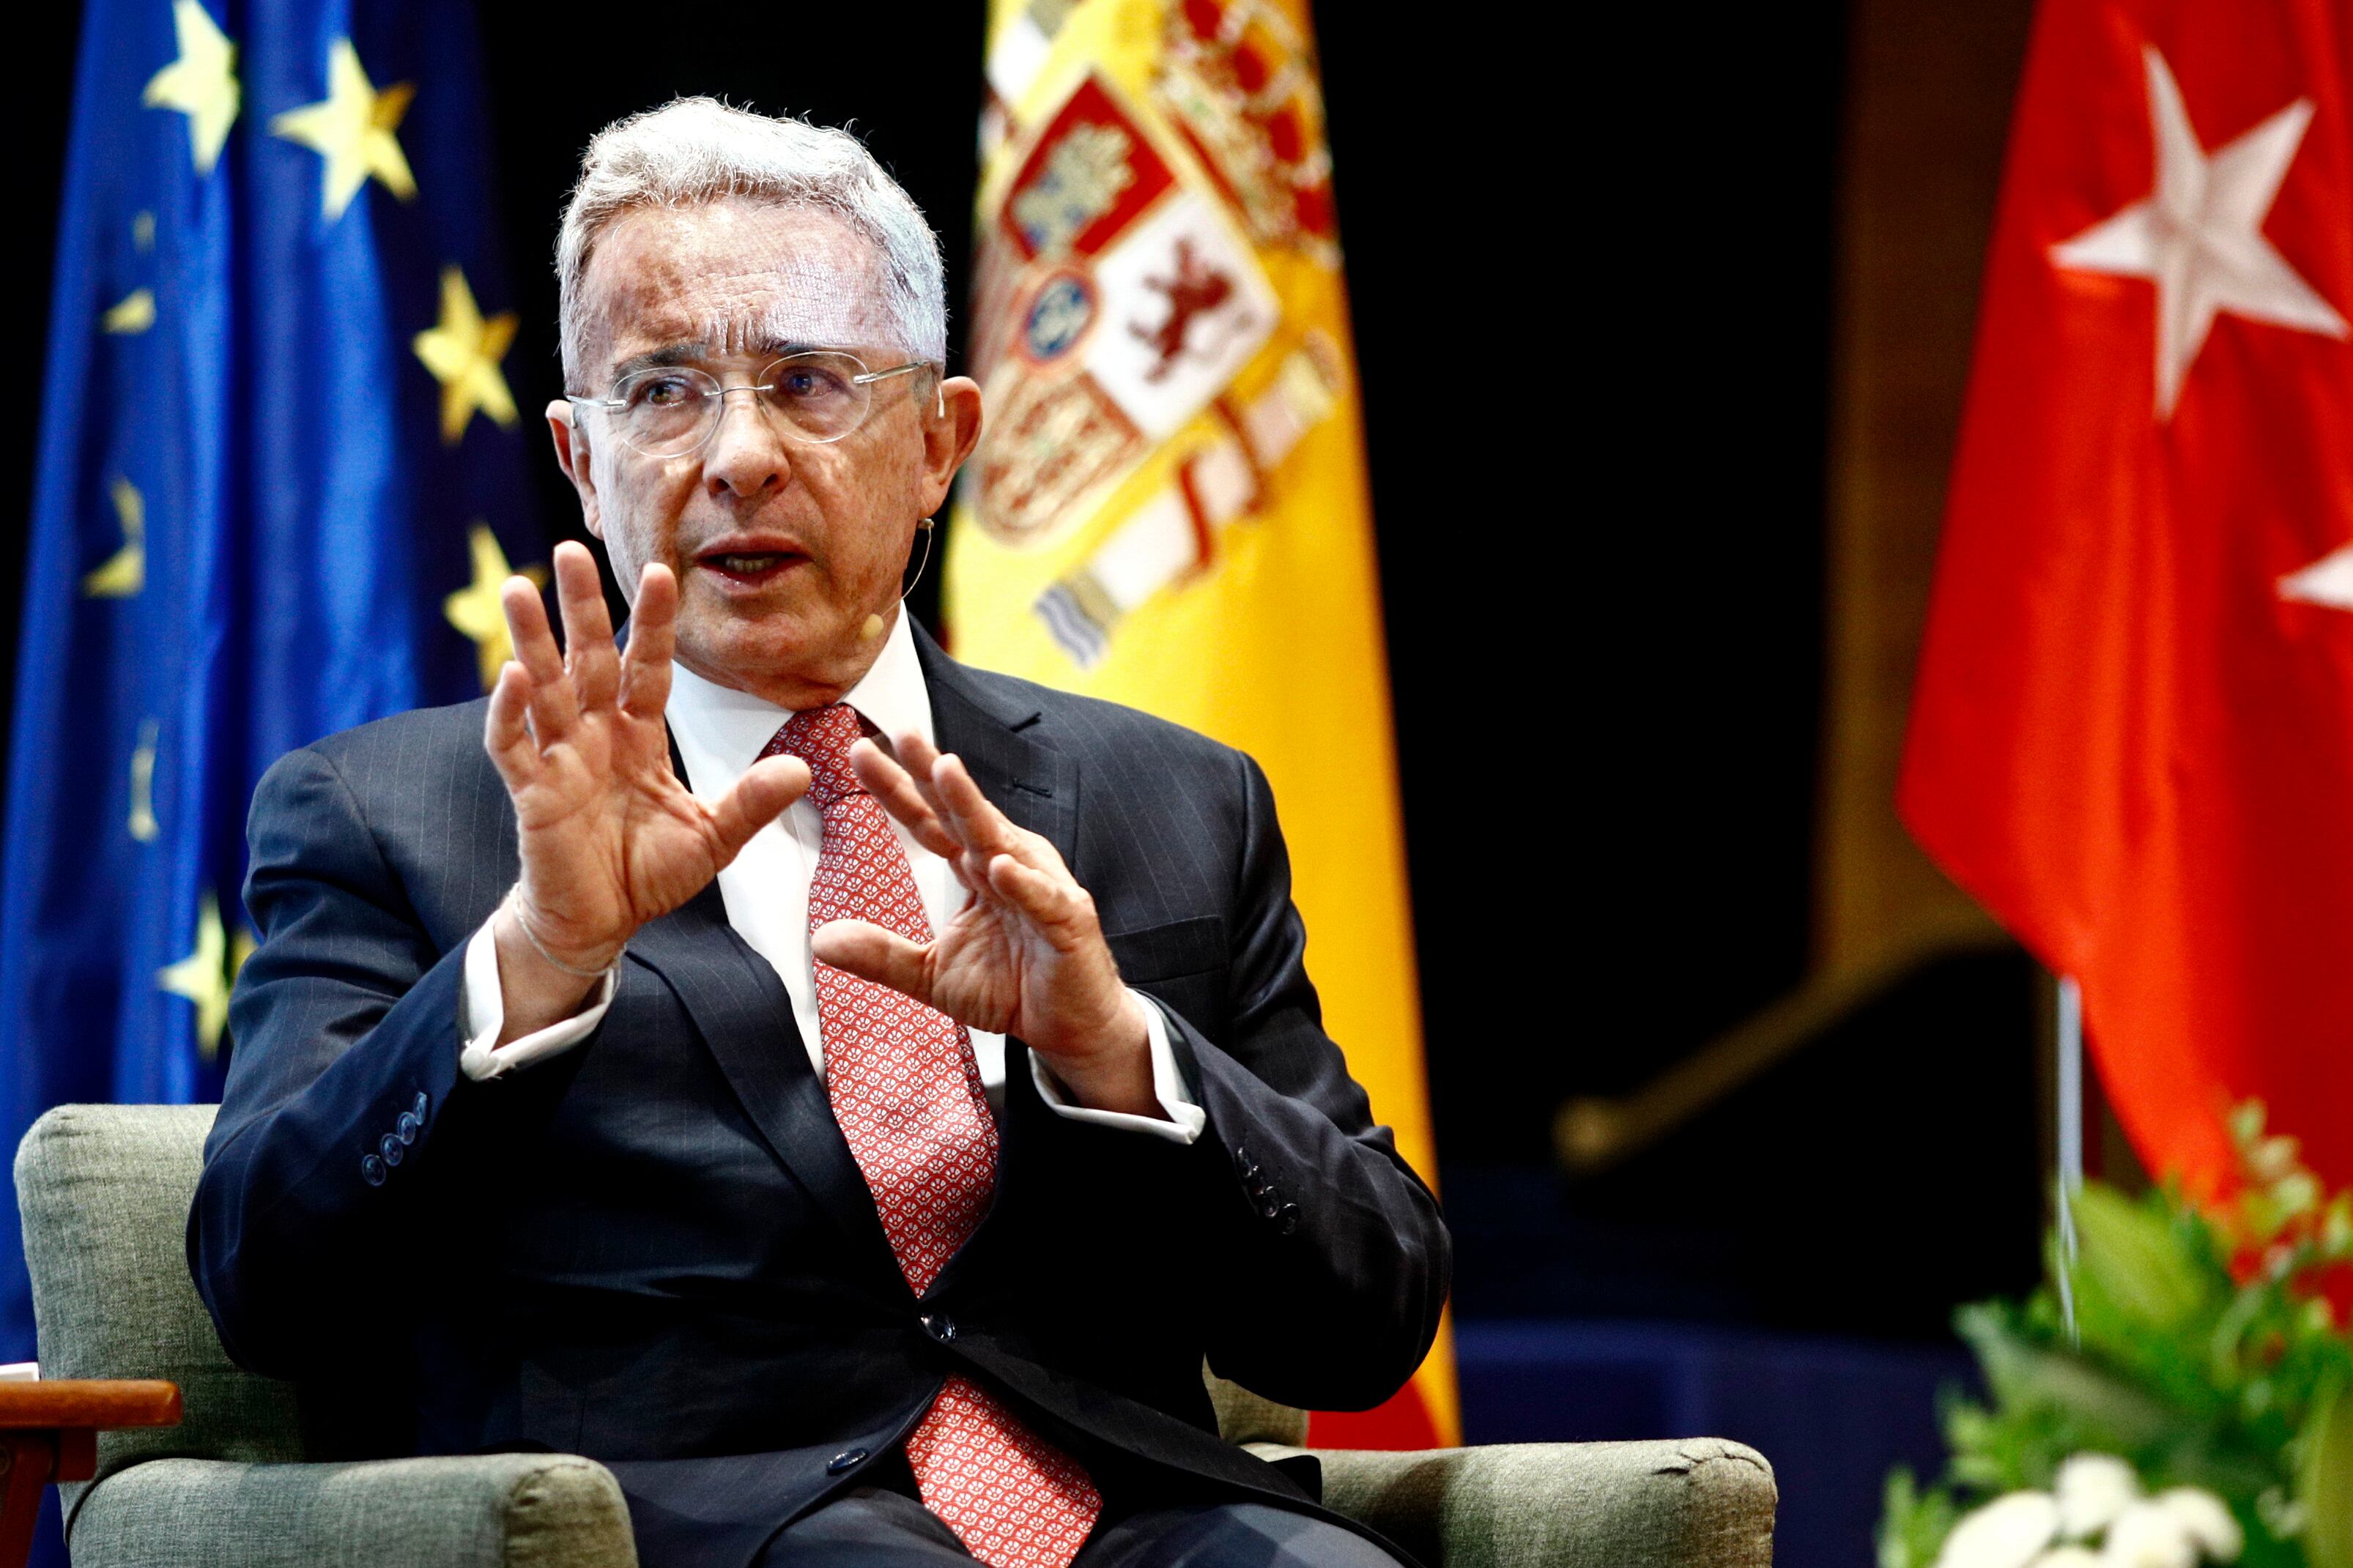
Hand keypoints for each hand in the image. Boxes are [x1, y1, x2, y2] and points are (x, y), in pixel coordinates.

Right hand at [484, 543, 809, 1018]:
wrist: (601, 922)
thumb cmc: (649, 873)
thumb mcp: (714, 837)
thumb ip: (752, 802)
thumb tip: (804, 769)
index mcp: (639, 736)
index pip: (648, 667)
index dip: (653, 622)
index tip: (662, 570)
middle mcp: (596, 736)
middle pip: (589, 660)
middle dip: (581, 607)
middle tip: (571, 549)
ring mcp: (559, 760)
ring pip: (542, 688)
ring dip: (532, 640)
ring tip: (518, 588)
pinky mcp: (531, 794)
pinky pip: (513, 746)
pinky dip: (509, 712)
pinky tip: (511, 675)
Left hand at [811, 732, 1158, 1117]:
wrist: (1071, 1025)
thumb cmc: (1014, 987)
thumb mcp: (933, 974)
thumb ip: (882, 955)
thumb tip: (822, 939)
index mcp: (975, 867)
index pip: (930, 821)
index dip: (898, 789)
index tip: (861, 754)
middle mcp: (1007, 863)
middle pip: (962, 813)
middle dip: (931, 772)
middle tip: (900, 734)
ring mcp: (1040, 887)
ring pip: (999, 841)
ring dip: (972, 806)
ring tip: (945, 771)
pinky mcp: (1067, 921)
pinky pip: (1041, 899)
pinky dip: (1021, 883)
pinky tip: (998, 865)